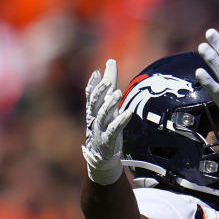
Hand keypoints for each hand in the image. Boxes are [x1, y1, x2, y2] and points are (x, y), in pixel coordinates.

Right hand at [82, 59, 132, 184]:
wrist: (101, 156)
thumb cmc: (105, 128)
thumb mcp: (107, 106)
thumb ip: (109, 86)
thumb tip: (111, 62)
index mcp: (94, 111)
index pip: (91, 95)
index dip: (93, 85)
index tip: (97, 73)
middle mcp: (95, 118)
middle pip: (95, 103)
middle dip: (100, 91)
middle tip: (109, 81)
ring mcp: (101, 129)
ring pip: (103, 115)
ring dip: (109, 104)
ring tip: (118, 93)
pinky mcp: (108, 139)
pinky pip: (114, 129)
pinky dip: (120, 121)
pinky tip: (128, 113)